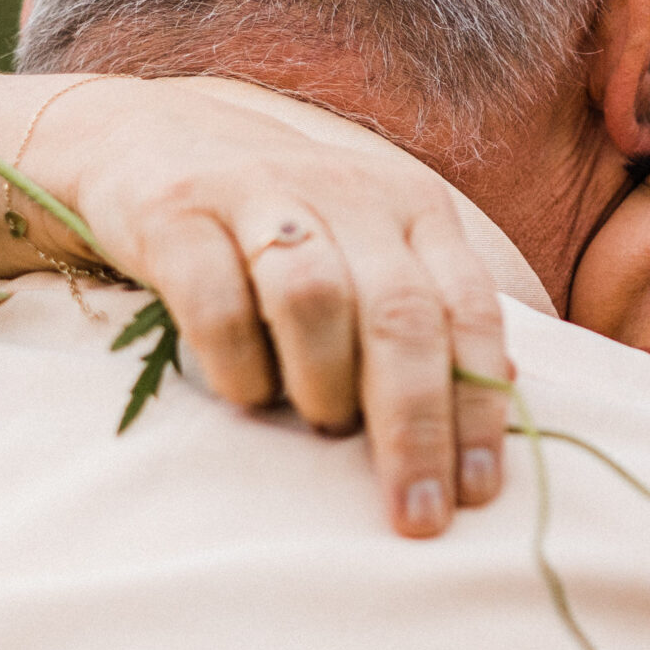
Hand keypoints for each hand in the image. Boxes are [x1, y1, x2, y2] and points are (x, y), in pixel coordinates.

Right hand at [19, 75, 512, 537]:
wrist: (144, 137)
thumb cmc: (277, 223)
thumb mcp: (367, 247)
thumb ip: (429, 308)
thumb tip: (504, 390)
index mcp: (411, 206)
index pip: (469, 308)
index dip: (478, 405)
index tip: (479, 491)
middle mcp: (347, 191)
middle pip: (401, 314)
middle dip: (414, 425)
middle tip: (413, 513)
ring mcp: (258, 193)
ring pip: (315, 298)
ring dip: (325, 384)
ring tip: (321, 427)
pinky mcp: (176, 211)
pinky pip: (215, 299)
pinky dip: (237, 363)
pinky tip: (246, 396)